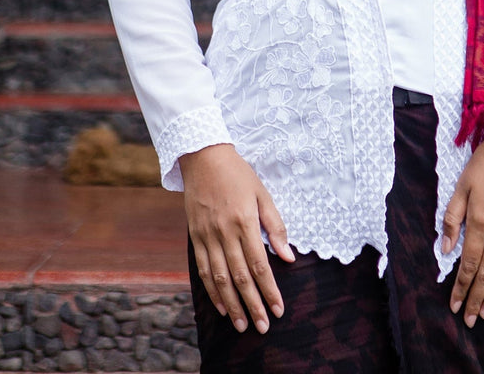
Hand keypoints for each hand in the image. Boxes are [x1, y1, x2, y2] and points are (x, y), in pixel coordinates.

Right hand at [181, 144, 294, 333]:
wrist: (203, 157)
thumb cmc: (238, 174)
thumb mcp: (262, 194)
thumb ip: (275, 226)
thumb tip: (288, 257)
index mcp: (244, 221)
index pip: (259, 264)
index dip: (269, 289)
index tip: (278, 309)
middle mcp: (224, 232)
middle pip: (240, 277)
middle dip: (253, 304)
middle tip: (264, 326)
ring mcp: (207, 236)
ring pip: (219, 278)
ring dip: (232, 304)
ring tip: (242, 325)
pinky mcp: (195, 236)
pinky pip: (203, 269)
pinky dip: (211, 291)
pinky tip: (221, 306)